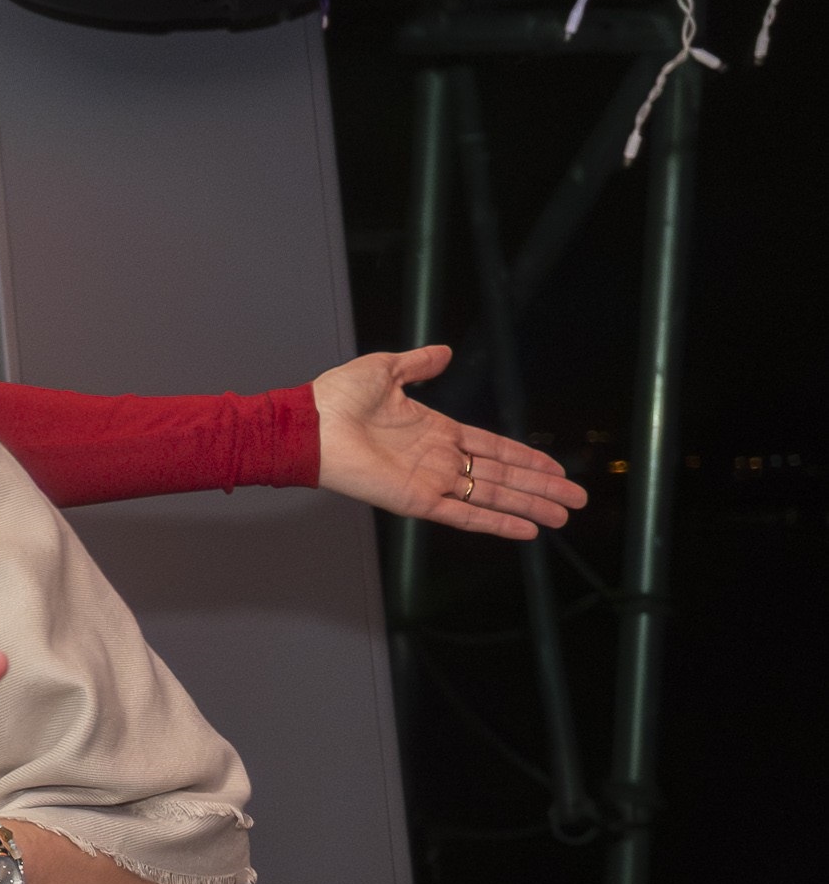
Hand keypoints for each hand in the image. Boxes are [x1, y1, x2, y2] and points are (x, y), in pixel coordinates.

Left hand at [312, 346, 579, 538]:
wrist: (309, 423)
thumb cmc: (336, 398)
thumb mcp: (387, 369)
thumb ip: (419, 364)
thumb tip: (443, 352)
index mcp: (436, 431)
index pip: (493, 448)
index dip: (526, 458)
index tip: (555, 468)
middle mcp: (438, 460)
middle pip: (502, 477)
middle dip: (540, 488)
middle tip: (574, 500)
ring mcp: (430, 482)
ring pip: (493, 496)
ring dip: (530, 506)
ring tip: (562, 516)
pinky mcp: (416, 500)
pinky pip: (464, 515)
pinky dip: (496, 523)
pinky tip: (525, 531)